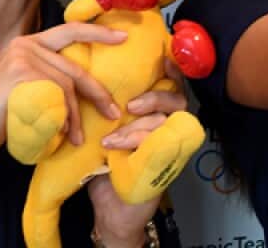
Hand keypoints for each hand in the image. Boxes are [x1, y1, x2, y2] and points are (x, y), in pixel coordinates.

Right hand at [0, 21, 126, 162]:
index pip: (70, 31)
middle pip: (74, 68)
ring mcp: (22, 57)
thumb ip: (51, 75)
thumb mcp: (30, 87)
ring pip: (67, 85)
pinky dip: (64, 117)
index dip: (98, 32)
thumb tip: (88, 82)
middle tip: (114, 111)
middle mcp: (24, 44)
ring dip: (77, 115)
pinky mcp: (21, 73)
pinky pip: (56, 96)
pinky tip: (61, 133)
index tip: (123, 36)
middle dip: (98, 93)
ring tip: (77, 136)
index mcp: (28, 43)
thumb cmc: (2, 115)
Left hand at [90, 61, 188, 245]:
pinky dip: (138, 144)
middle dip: (154, 99)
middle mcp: (168, 126)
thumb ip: (108, 106)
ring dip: (138, 128)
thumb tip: (92, 75)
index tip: (163, 58)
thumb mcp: (105, 130)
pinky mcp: (168, 165)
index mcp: (155, 113)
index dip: (172, 70)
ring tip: (112, 139)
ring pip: (166, 123)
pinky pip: (162, 146)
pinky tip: (116, 149)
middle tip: (132, 106)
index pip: (170, 84)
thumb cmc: (107, 167)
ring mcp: (171, 146)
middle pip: (176, 99)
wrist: (111, 209)